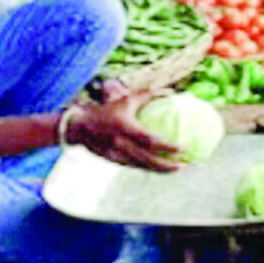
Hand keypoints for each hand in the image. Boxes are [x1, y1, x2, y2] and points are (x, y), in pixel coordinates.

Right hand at [67, 93, 181, 172]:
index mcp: (125, 127)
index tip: (184, 147)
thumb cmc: (106, 108)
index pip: (150, 140)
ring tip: (177, 169)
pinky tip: (160, 167)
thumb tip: (171, 92)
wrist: (78, 126)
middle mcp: (120, 143)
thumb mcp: (126, 98)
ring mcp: (116, 155)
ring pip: (142, 166)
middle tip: (186, 165)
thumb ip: (148, 94)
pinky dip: (148, 168)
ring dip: (160, 170)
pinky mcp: (112, 161)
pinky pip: (134, 166)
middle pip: (148, 160)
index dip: (168, 145)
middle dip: (168, 165)